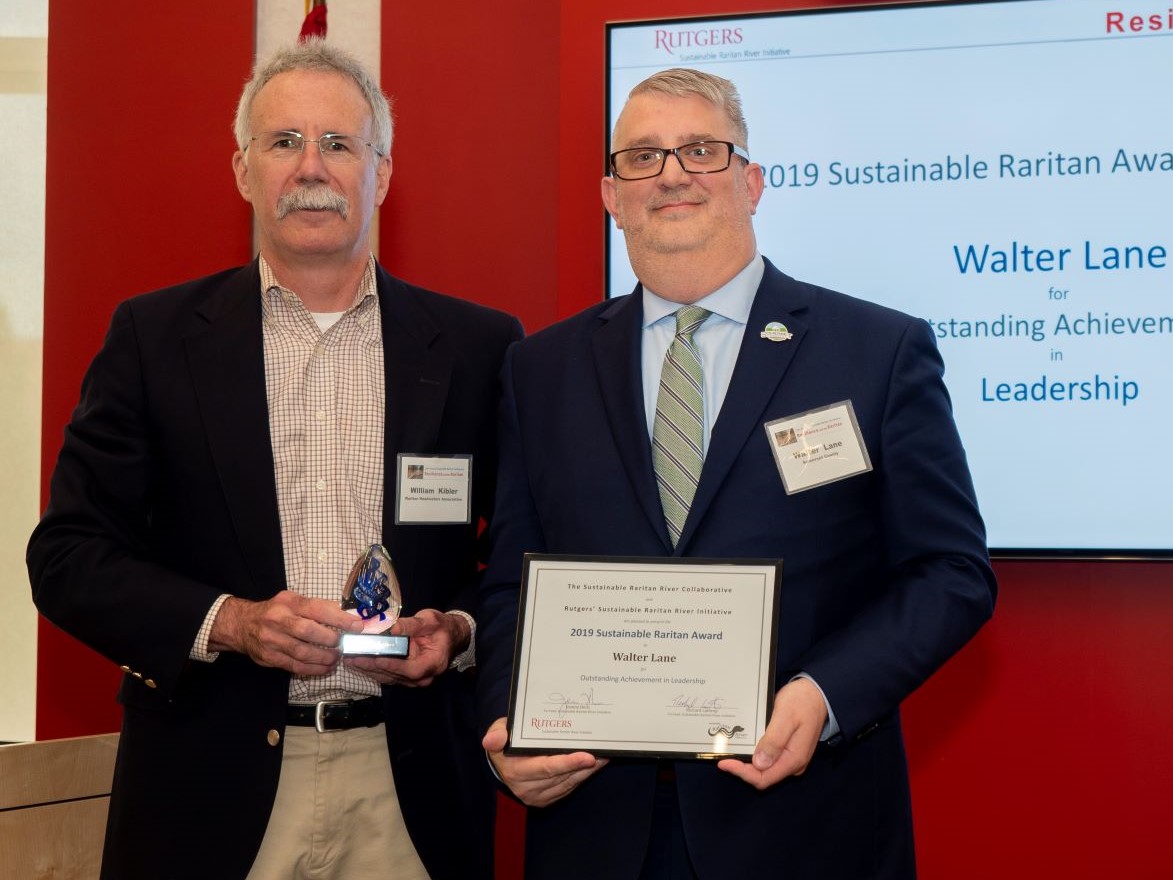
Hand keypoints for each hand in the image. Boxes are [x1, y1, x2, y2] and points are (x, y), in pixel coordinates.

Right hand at [209, 591, 363, 676]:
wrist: (242, 625)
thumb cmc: (275, 611)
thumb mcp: (293, 600)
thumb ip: (318, 607)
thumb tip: (348, 615)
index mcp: (288, 602)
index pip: (317, 609)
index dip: (339, 619)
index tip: (357, 625)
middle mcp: (278, 620)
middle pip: (308, 631)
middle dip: (330, 640)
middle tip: (343, 644)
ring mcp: (272, 640)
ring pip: (302, 652)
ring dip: (324, 658)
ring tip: (337, 658)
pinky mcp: (269, 657)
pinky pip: (294, 666)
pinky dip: (313, 669)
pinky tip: (325, 668)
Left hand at [344, 609, 467, 686]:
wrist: (451, 635)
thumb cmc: (442, 627)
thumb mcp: (429, 621)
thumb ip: (410, 625)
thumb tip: (390, 627)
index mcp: (433, 663)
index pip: (410, 668)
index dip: (392, 665)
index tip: (374, 658)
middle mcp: (424, 676)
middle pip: (395, 675)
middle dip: (372, 666)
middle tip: (353, 657)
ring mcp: (414, 679)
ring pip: (388, 677)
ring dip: (369, 669)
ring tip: (350, 659)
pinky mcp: (405, 676)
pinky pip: (388, 674)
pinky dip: (373, 668)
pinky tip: (359, 661)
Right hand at [482, 717, 605, 807]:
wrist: (502, 762)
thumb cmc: (504, 741)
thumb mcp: (498, 731)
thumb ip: (497, 734)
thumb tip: (491, 741)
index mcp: (515, 771)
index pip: (546, 768)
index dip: (568, 762)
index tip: (588, 756)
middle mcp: (526, 787)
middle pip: (562, 777)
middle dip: (584, 765)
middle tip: (604, 752)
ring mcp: (537, 796)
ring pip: (569, 783)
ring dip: (588, 771)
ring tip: (604, 756)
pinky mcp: (546, 799)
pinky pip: (569, 787)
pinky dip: (582, 776)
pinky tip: (595, 764)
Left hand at [716, 677, 826, 789]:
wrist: (817, 693)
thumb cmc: (802, 701)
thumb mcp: (786, 717)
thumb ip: (774, 741)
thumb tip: (759, 763)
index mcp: (793, 759)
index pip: (764, 778)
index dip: (742, 773)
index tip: (724, 762)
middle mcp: (792, 763)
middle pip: (762, 776)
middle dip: (741, 769)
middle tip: (722, 756)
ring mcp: (790, 757)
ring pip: (764, 769)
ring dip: (746, 763)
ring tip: (728, 751)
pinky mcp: (786, 749)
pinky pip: (767, 758)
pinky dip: (753, 754)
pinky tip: (743, 745)